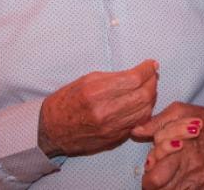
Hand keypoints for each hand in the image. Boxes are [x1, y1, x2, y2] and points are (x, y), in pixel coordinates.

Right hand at [38, 59, 158, 156]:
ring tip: (148, 88)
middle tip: (152, 75)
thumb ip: (114, 77)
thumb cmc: (66, 101)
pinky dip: (143, 111)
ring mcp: (111, 128)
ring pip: (145, 111)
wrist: (51, 130)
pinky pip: (137, 123)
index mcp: (96, 92)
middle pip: (144, 96)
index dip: (147, 70)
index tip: (151, 64)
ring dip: (151, 97)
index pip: (134, 79)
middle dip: (153, 82)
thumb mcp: (86, 80)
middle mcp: (105, 111)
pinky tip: (140, 103)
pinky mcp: (114, 139)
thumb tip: (138, 73)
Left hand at [133, 104, 203, 189]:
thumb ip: (157, 122)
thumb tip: (135, 132)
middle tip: (159, 177)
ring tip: (172, 178)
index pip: (154, 180)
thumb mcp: (181, 111)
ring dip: (170, 189)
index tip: (152, 169)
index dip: (148, 178)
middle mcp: (193, 172)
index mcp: (182, 151)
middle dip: (156, 187)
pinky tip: (186, 182)